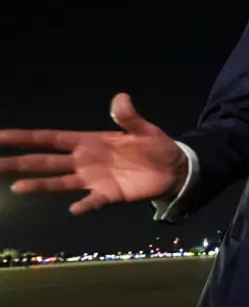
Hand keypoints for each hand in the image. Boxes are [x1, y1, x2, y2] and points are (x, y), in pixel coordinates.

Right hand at [0, 93, 187, 214]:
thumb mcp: (144, 129)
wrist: (173, 168)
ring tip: (17, 188)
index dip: (26, 138)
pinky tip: (74, 208)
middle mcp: (84, 161)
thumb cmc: (154, 146)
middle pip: (46, 162)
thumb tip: (120, 97)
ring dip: (40, 185)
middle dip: (19, 162)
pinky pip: (92, 201)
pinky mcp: (109, 195)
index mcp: (88, 141)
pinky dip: (84, 205)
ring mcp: (94, 179)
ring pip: (60, 182)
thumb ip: (129, 116)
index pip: (50, 139)